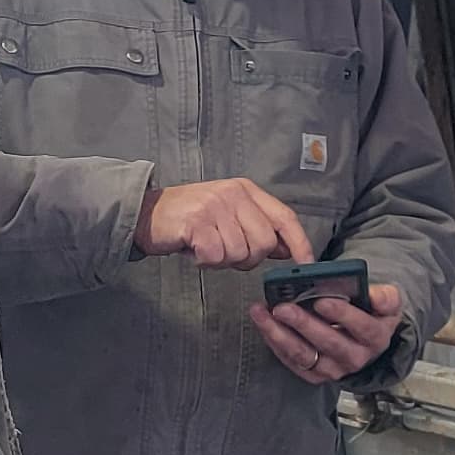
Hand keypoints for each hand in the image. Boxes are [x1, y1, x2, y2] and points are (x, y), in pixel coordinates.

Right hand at [136, 177, 312, 268]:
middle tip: (224, 252)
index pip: (285, 217)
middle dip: (248, 258)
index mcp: (246, 190)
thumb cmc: (190, 219)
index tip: (307, 263)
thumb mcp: (228, 215)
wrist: (147, 213)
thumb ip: (257, 227)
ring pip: (239, 254)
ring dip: (222, 260)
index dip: (300, 243)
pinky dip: (205, 261)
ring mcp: (215, 206)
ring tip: (206, 247)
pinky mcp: (196, 222)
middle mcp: (233, 194)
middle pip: (264, 243)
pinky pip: (216, 256)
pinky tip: (195, 250)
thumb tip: (286, 248)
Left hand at [252, 281, 404, 384]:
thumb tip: (374, 295)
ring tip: (262, 313)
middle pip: (328, 342)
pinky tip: (263, 323)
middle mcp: (356, 358)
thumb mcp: (387, 301)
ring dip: (280, 334)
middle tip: (283, 307)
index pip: (361, 327)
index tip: (322, 301)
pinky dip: (275, 342)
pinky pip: (292, 361)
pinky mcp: (315, 375)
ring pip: (304, 354)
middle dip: (303, 324)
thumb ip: (385, 296)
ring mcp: (334, 370)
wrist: (364, 336)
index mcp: (376, 337)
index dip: (342, 314)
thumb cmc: (372, 313)